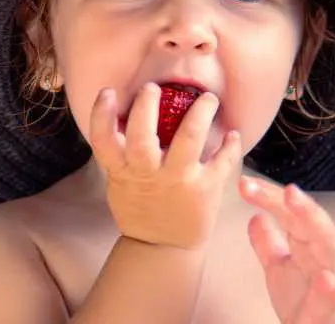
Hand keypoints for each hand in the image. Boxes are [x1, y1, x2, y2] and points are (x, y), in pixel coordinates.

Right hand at [89, 82, 242, 249]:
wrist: (163, 247)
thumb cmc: (140, 208)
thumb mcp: (120, 182)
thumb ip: (121, 154)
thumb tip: (120, 113)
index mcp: (123, 171)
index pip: (103, 141)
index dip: (101, 115)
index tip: (108, 92)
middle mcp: (148, 174)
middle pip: (142, 137)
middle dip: (147, 107)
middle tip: (153, 87)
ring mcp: (177, 180)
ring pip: (188, 140)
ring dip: (200, 114)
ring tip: (208, 98)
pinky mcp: (204, 188)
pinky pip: (221, 161)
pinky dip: (230, 145)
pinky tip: (233, 133)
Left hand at [240, 176, 334, 323]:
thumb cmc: (306, 300)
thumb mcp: (280, 269)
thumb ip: (267, 243)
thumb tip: (254, 215)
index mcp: (310, 243)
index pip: (290, 213)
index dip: (270, 196)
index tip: (245, 184)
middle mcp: (325, 256)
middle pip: (315, 225)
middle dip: (303, 206)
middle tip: (288, 189)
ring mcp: (333, 282)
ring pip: (332, 251)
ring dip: (318, 228)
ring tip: (298, 205)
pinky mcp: (334, 311)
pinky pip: (334, 300)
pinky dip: (331, 290)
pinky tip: (326, 279)